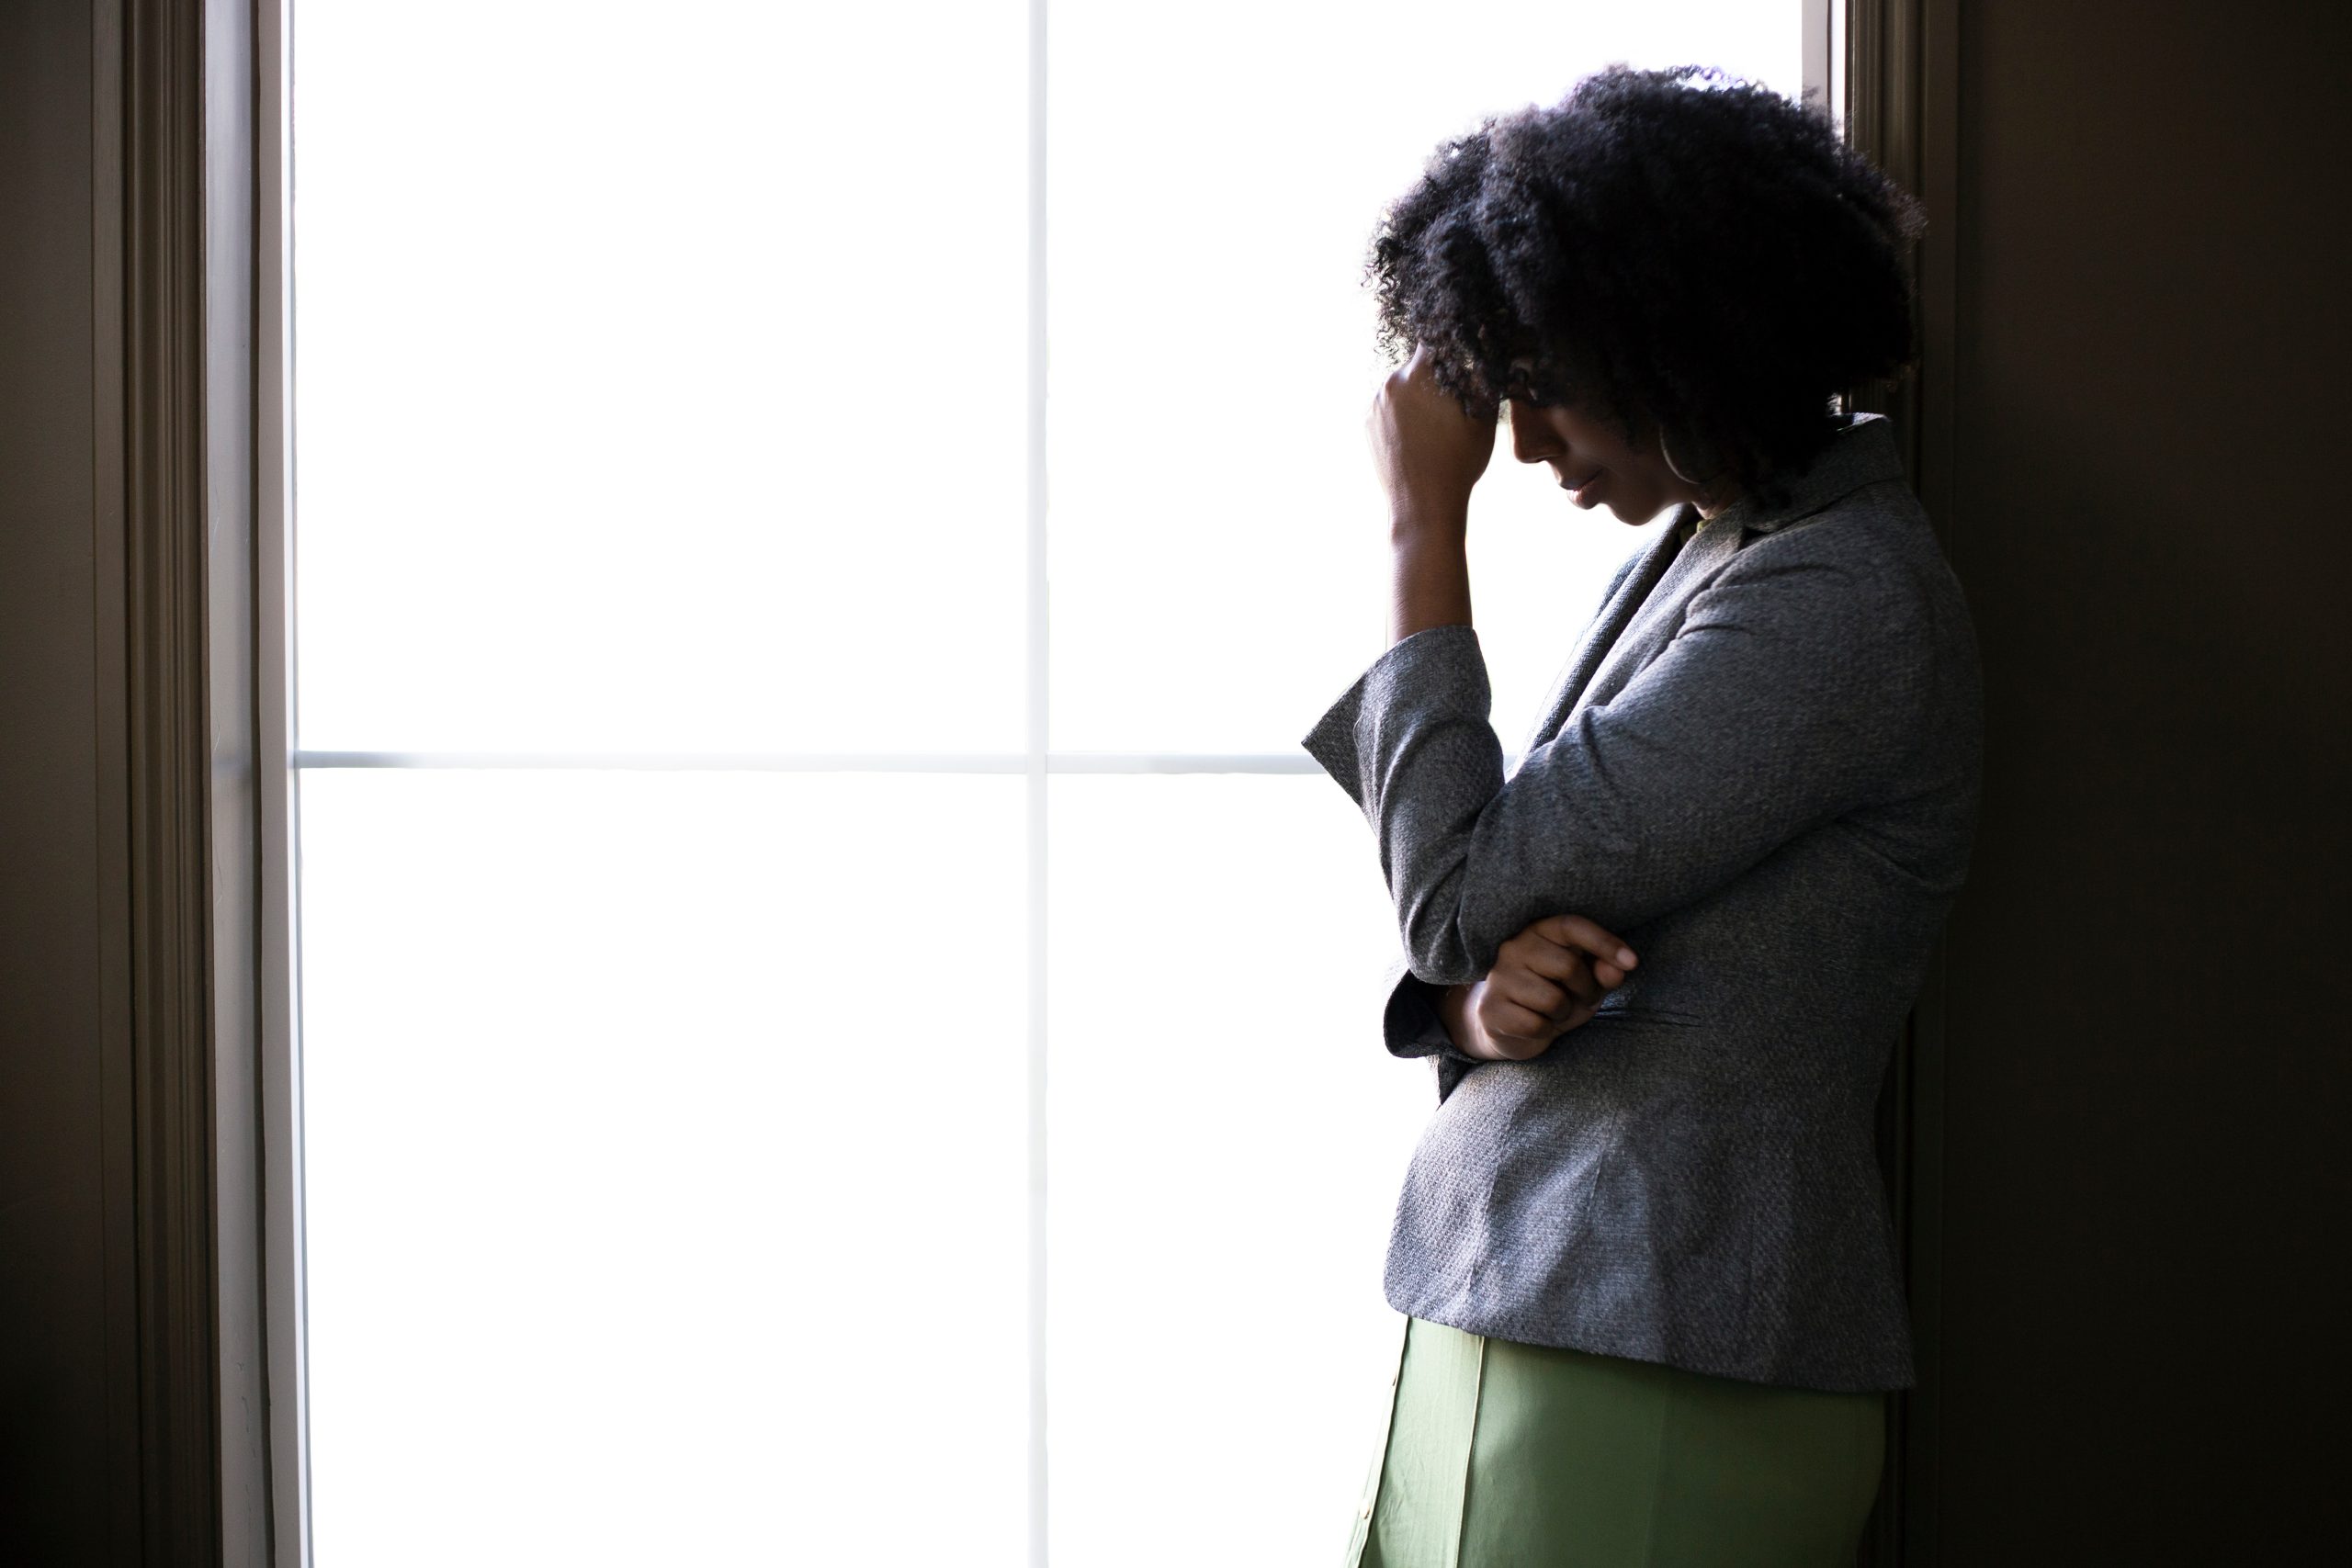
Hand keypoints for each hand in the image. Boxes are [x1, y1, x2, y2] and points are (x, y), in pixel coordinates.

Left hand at [1368, 343, 1498, 529]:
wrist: (1423, 505)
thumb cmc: (1459, 461)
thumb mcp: (1483, 415)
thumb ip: (1483, 374)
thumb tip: (1486, 344)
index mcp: (1420, 372)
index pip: (1434, 338)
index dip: (1450, 341)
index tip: (1461, 352)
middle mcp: (1392, 382)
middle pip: (1417, 363)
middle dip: (1435, 374)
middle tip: (1453, 399)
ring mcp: (1375, 404)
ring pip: (1402, 386)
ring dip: (1418, 394)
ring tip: (1436, 425)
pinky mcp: (1367, 423)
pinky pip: (1389, 407)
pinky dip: (1403, 414)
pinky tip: (1419, 436)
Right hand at [1440, 914, 1638, 1062]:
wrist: (1504, 1027)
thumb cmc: (1551, 996)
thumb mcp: (1584, 983)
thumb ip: (1603, 973)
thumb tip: (1620, 968)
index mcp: (1538, 931)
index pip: (1572, 926)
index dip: (1604, 942)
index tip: (1632, 962)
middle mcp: (1513, 947)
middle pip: (1568, 966)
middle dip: (1586, 989)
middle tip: (1581, 999)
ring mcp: (1498, 978)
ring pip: (1553, 999)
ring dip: (1564, 1013)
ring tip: (1553, 1012)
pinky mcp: (1491, 1009)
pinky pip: (1535, 1025)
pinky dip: (1545, 1031)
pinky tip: (1535, 1025)